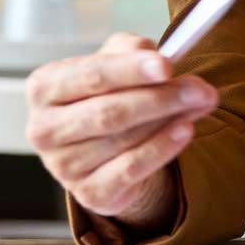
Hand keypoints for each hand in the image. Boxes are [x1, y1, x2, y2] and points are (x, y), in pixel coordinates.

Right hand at [26, 33, 219, 226]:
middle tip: (200, 89)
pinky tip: (185, 130)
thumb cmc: (104, 95)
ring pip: (124, 140)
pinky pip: (131, 169)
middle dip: (160, 98)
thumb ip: (129, 50)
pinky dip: (162, 149)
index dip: (131, 70)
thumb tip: (158, 58)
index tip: (167, 65)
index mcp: (43, 87)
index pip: (91, 76)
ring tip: (200, 104)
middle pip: (109, 112)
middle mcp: (44, 129)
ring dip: (169, 120)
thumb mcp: (111, 61)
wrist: (100, 147)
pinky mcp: (88, 193)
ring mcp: (63, 166)